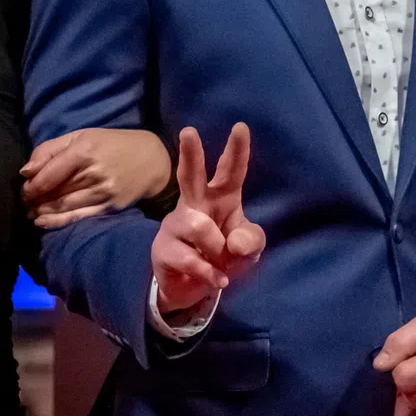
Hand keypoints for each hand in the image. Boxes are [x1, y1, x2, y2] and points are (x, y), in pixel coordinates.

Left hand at [22, 128, 171, 228]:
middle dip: (33, 201)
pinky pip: (78, 218)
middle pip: (53, 192)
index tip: (23, 190)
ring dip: (41, 213)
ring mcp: (103, 192)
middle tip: (22, 204)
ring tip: (30, 213)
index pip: (47, 175)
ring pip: (63, 207)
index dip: (30, 187)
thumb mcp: (81, 136)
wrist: (152, 159)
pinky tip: (43, 222)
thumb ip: (50, 150)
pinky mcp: (110, 207)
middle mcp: (93, 172)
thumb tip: (25, 172)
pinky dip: (57, 222)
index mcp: (84, 150)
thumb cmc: (111, 144)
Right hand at [151, 124, 265, 316]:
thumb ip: (252, 241)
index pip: (230, 171)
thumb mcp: (248, 250)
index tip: (241, 127)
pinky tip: (217, 279)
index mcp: (221, 198)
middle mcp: (195, 204)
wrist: (192, 288)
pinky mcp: (163, 248)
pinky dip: (210, 273)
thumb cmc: (224, 256)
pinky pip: (191, 259)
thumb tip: (234, 244)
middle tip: (189, 131)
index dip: (236, 150)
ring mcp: (176, 224)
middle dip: (190, 153)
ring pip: (199, 227)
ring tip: (222, 263)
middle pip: (190, 174)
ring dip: (217, 250)